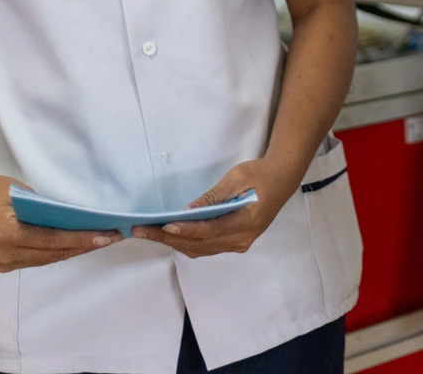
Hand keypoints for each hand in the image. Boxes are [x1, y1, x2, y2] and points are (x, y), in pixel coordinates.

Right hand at [0, 169, 120, 271]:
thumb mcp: (21, 192)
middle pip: (54, 253)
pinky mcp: (5, 264)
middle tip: (113, 237)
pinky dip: (59, 252)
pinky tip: (79, 244)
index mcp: (7, 234)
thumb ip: (46, 209)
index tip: (107, 236)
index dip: (82, 240)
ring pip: (48, 259)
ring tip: (102, 240)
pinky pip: (38, 259)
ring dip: (75, 250)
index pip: (53, 241)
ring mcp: (4, 262)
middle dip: (85, 246)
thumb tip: (76, 217)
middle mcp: (6, 254)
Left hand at [132, 156, 301, 257]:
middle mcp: (242, 239)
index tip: (164, 226)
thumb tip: (187, 212)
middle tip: (141, 230)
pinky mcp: (235, 243)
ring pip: (201, 249)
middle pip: (200, 243)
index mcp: (247, 222)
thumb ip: (213, 197)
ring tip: (148, 233)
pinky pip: (207, 247)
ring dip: (174, 242)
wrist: (282, 179)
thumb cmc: (259, 174)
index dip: (187, 230)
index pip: (211, 230)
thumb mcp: (236, 178)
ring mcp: (239, 244)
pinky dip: (187, 242)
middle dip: (169, 238)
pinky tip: (169, 234)